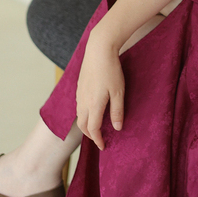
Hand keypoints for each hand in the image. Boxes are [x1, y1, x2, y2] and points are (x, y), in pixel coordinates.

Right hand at [76, 23, 125, 148]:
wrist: (98, 50)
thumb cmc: (111, 70)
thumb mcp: (119, 92)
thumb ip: (117, 111)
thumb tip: (117, 128)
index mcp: (93, 105)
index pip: (93, 129)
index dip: (98, 140)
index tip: (104, 146)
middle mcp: (83, 102)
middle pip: (83, 125)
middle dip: (90, 135)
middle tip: (99, 139)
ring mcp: (79, 94)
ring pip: (79, 116)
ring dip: (86, 124)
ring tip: (95, 127)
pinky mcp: (79, 86)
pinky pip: (79, 106)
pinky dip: (84, 114)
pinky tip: (91, 110)